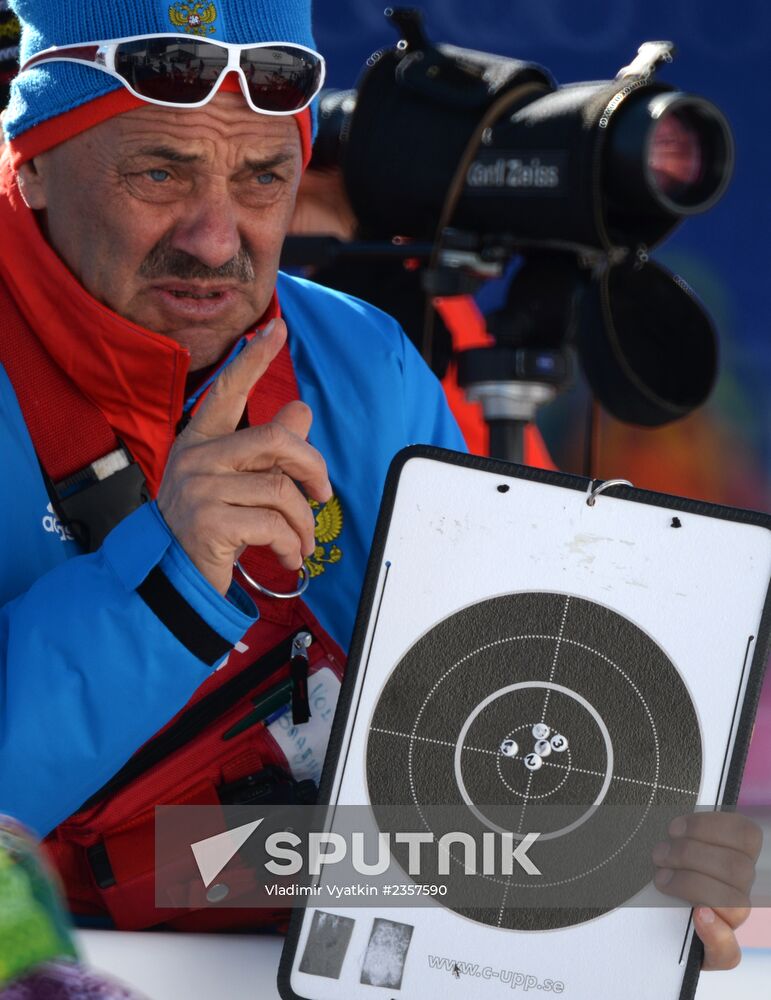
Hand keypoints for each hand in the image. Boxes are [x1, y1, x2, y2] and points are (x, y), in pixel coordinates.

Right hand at [157, 319, 331, 594]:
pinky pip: (273, 525)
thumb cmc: (205, 528)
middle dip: (313, 468)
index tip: (278, 327)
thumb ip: (267, 449)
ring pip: (280, 490)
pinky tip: (287, 556)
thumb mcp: (234, 482)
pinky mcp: (210, 524)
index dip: (254, 359)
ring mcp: (199, 490)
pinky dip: (290, 544)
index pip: (228, 391)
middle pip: (275, 440)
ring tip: (303, 541)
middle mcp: (195, 459)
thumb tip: (302, 410)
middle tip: (323, 495)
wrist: (170, 580)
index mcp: (199, 442)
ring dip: (303, 522)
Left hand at [652, 812, 761, 969]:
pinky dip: (715, 933)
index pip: (747, 835)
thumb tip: (676, 829)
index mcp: (732, 856)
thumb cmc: (658, 869)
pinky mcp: (716, 953)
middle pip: (737, 867)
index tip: (674, 829)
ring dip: (693, 884)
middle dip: (690, 855)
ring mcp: (730, 922)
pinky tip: (698, 916)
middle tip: (660, 855)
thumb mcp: (667, 845)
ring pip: (736, 902)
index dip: (710, 826)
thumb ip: (679, 832)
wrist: (640, 917)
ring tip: (662, 878)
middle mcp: (737, 888)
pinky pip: (729, 952)